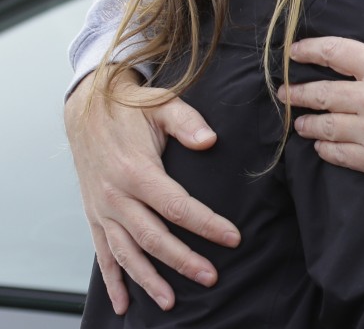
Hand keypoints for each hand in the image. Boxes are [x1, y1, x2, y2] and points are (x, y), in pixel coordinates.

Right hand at [64, 70, 240, 312]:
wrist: (86, 106)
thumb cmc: (130, 106)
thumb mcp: (162, 104)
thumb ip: (188, 122)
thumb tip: (210, 140)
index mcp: (136, 171)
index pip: (178, 206)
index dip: (207, 224)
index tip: (232, 237)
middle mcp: (116, 196)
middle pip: (153, 238)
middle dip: (183, 260)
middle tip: (210, 277)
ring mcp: (102, 209)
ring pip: (126, 253)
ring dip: (149, 280)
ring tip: (171, 302)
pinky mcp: (93, 214)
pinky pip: (102, 253)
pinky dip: (112, 280)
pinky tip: (124, 303)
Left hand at [285, 0, 363, 184]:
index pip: (333, 52)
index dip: (309, 50)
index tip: (294, 51)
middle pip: (321, 93)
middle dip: (297, 92)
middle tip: (283, 92)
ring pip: (325, 127)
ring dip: (306, 123)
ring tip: (298, 121)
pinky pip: (340, 156)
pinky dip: (325, 149)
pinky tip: (321, 145)